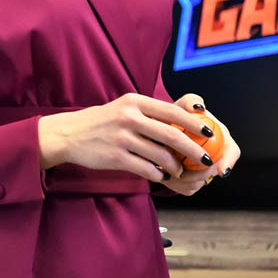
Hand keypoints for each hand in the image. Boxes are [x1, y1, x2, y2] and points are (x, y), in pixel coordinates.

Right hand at [37, 92, 212, 184]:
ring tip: (179, 170)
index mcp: (134, 101)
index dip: (194, 123)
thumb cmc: (101, 122)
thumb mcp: (123, 107)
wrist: (68, 134)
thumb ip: (150, 112)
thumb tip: (185, 119)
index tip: (209, 132)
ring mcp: (122, 138)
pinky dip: (157, 175)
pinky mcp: (116, 157)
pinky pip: (147, 169)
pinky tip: (159, 175)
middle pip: (172, 135)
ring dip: (175, 167)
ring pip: (161, 156)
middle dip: (193, 149)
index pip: (172, 111)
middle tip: (205, 159)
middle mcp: (129, 117)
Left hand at [161, 93, 240, 195]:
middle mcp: (216, 157)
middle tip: (182, 172)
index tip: (221, 171)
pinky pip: (186, 188)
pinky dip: (175, 184)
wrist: (159, 132)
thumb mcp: (180, 107)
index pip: (231, 151)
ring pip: (199, 184)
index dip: (229, 162)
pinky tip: (164, 174)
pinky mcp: (192, 183)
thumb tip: (198, 108)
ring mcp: (205, 172)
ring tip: (167, 171)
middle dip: (200, 175)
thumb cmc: (174, 117)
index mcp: (220, 139)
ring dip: (184, 180)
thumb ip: (190, 102)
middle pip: (214, 173)